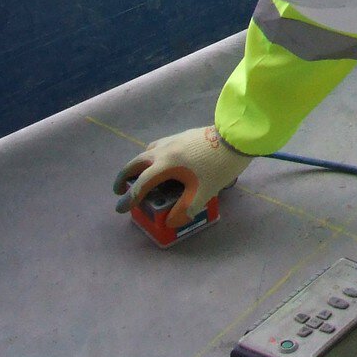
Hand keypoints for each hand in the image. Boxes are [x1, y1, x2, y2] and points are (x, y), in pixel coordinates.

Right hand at [112, 125, 252, 225]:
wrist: (236, 138)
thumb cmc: (219, 166)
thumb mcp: (203, 192)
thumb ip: (185, 209)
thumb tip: (171, 221)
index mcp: (165, 164)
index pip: (141, 184)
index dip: (130, 198)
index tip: (120, 208)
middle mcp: (163, 150)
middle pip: (136, 163)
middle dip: (124, 177)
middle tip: (120, 189)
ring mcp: (172, 140)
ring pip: (147, 152)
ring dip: (138, 165)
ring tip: (138, 175)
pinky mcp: (182, 135)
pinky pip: (158, 146)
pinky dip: (151, 156)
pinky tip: (161, 161)